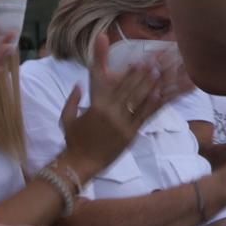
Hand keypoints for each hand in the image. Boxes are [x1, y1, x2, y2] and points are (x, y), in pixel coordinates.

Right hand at [58, 33, 192, 173]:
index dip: (128, 73)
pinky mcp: (130, 134)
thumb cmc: (73, 140)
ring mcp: (122, 124)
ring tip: (159, 73)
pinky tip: (159, 94)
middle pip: (129, 90)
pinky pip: (143, 117)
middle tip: (153, 63)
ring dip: (149, 85)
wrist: (80, 164)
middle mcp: (111, 113)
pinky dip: (151, 104)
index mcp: (96, 106)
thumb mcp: (66, 118)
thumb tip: (78, 84)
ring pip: (138, 101)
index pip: (114, 85)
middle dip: (142, 75)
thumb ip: (72, 99)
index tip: (137, 62)